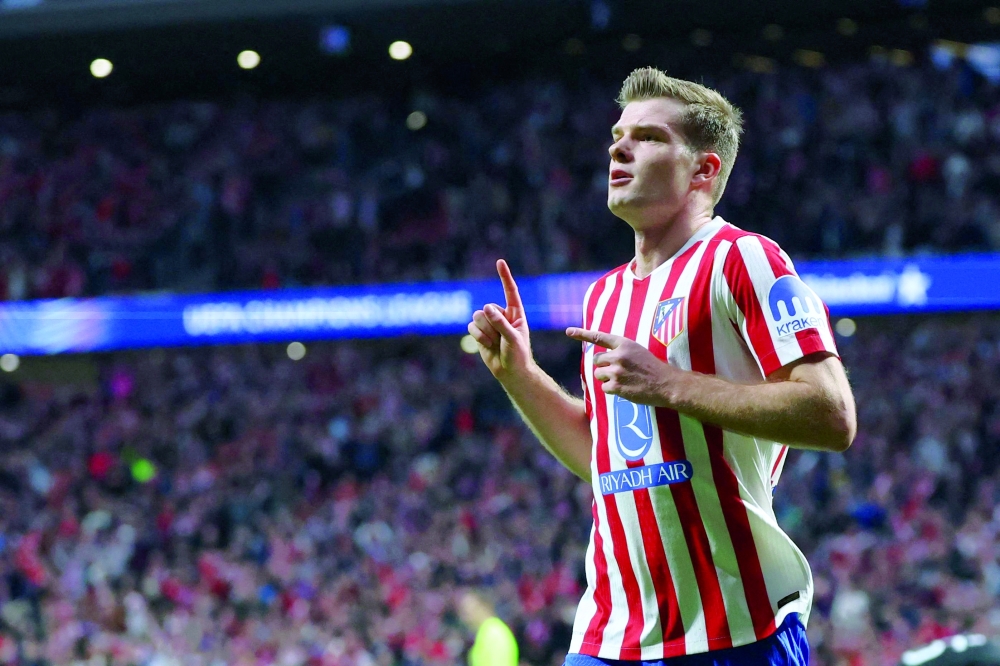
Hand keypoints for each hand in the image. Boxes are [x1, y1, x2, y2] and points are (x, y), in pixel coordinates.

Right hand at [468, 260, 533, 381]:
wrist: (510, 372)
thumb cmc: (518, 355)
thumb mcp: (513, 338)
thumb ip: (500, 323)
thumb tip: (485, 308)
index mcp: (515, 313)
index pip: (510, 291)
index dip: (504, 277)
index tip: (500, 262)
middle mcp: (502, 315)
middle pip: (487, 308)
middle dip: (491, 324)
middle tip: (501, 339)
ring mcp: (490, 324)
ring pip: (477, 316)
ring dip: (485, 332)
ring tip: (495, 343)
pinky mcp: (480, 333)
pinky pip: (471, 327)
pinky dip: (478, 337)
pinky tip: (487, 345)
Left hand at [565, 327, 677, 406]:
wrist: (666, 384)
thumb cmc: (653, 368)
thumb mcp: (637, 351)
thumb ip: (621, 351)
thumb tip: (603, 358)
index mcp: (624, 344)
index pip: (600, 336)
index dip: (582, 334)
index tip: (568, 331)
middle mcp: (618, 355)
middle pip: (597, 360)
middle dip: (604, 366)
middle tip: (619, 371)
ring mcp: (616, 371)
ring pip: (598, 374)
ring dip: (607, 378)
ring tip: (624, 380)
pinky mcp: (616, 386)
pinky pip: (604, 388)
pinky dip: (611, 390)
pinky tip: (625, 388)